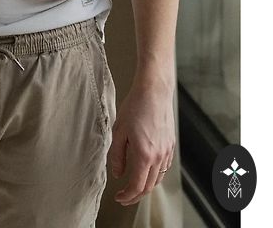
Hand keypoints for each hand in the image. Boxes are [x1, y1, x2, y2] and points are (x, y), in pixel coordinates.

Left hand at [107, 77, 175, 205]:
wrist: (154, 91)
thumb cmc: (135, 106)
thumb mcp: (119, 131)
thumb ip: (117, 155)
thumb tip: (117, 173)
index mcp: (144, 155)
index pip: (137, 186)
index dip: (127, 196)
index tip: (119, 197)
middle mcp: (158, 157)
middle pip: (148, 186)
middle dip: (135, 195)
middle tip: (124, 195)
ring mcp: (167, 151)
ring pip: (157, 178)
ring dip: (145, 185)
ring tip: (133, 184)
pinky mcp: (170, 144)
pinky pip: (164, 167)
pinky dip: (154, 174)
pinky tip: (146, 169)